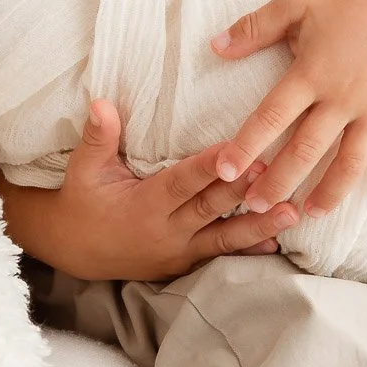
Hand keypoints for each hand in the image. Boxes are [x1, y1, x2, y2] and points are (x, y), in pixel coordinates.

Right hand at [27, 99, 299, 282]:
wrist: (75, 249)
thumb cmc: (82, 199)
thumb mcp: (83, 167)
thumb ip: (97, 136)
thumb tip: (101, 103)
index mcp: (142, 205)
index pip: (180, 183)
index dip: (206, 168)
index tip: (232, 151)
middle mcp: (165, 231)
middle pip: (210, 208)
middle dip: (243, 191)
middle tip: (273, 172)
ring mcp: (177, 251)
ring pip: (223, 238)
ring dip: (258, 225)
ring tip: (290, 213)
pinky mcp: (184, 263)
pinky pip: (219, 257)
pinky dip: (247, 250)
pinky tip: (275, 243)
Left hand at [210, 0, 366, 217]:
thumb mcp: (292, 3)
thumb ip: (254, 28)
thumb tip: (214, 46)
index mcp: (310, 73)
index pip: (270, 118)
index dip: (245, 147)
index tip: (225, 173)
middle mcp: (342, 97)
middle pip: (306, 150)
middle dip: (279, 183)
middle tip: (257, 207)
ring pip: (351, 160)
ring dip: (331, 191)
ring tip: (311, 212)